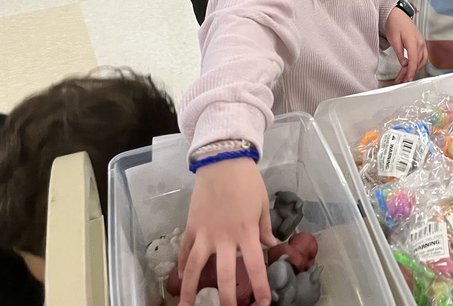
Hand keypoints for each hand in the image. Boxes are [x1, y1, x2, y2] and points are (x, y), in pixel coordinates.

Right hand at [177, 158, 275, 305]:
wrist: (223, 161)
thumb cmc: (247, 182)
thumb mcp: (262, 205)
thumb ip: (265, 230)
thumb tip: (272, 247)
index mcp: (247, 232)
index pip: (255, 266)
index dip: (260, 287)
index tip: (264, 303)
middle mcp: (225, 237)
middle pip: (223, 275)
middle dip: (226, 299)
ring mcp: (205, 233)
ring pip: (195, 268)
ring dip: (190, 290)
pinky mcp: (192, 226)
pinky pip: (185, 250)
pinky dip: (181, 266)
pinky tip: (179, 279)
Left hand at [385, 7, 426, 82]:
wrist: (398, 14)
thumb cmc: (395, 24)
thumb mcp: (393, 39)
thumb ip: (400, 53)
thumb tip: (404, 64)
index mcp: (413, 41)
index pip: (414, 60)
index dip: (411, 71)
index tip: (408, 79)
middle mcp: (420, 42)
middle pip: (417, 62)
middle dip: (410, 73)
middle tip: (401, 80)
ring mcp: (422, 42)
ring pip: (421, 60)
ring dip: (414, 69)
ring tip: (405, 76)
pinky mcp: (421, 43)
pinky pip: (422, 56)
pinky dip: (418, 64)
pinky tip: (412, 68)